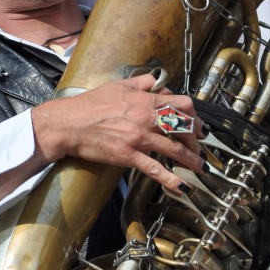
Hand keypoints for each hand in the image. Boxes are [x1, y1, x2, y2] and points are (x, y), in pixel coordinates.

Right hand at [31, 73, 205, 193]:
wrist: (69, 123)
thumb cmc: (90, 104)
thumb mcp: (118, 85)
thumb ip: (141, 83)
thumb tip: (156, 82)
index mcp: (145, 100)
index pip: (182, 104)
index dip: (195, 116)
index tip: (198, 125)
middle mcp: (145, 118)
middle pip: (184, 127)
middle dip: (196, 139)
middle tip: (199, 147)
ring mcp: (138, 138)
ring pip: (174, 149)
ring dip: (191, 160)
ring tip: (200, 167)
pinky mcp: (128, 156)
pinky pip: (154, 169)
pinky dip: (170, 180)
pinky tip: (181, 187)